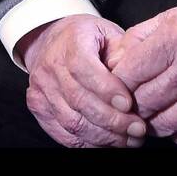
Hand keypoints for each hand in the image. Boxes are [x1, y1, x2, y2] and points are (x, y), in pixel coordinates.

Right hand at [20, 14, 146, 147]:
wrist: (52, 41)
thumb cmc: (87, 38)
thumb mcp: (109, 32)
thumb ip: (123, 51)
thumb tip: (134, 76)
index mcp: (70, 42)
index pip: (83, 68)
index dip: (106, 90)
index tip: (129, 104)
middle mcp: (50, 66)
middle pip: (79, 100)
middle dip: (112, 120)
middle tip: (138, 129)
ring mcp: (40, 89)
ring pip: (72, 122)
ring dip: (103, 136)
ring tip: (128, 140)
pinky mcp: (38, 108)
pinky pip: (63, 134)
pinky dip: (88, 143)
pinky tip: (108, 143)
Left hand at [106, 0, 176, 145]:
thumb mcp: (176, 15)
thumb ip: (141, 35)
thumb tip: (115, 57)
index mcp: (175, 37)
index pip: (130, 72)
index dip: (118, 82)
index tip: (119, 84)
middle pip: (144, 100)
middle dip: (134, 104)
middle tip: (134, 101)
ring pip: (164, 122)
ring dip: (153, 120)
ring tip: (154, 110)